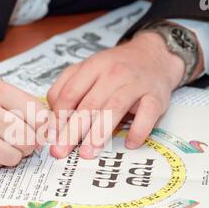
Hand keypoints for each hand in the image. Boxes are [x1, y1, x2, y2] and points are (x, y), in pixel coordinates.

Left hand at [47, 32, 198, 158]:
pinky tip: (129, 143)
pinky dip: (139, 130)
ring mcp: (136, 84)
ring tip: (88, 152)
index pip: (70, 93)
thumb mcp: (88, 68)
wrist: (155, 55)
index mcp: (93, 66)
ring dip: (99, 133)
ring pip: (114, 109)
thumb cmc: (116, 68)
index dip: (59, 117)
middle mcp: (113, 73)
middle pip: (89, 105)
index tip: (52, 136)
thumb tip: (54, 118)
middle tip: (62, 150)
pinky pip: (147, 114)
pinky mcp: (156, 97)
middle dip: (73, 130)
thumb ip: (67, 87)